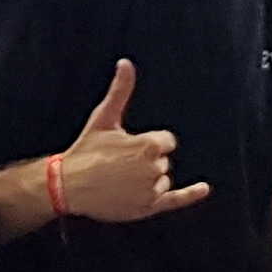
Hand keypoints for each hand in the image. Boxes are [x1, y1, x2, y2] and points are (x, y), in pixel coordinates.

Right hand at [50, 61, 208, 222]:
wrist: (68, 185)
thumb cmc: (86, 151)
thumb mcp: (104, 118)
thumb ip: (120, 90)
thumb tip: (126, 64)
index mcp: (149, 145)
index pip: (166, 141)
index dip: (148, 143)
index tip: (129, 147)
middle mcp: (154, 169)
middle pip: (163, 161)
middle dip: (146, 161)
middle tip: (119, 164)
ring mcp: (151, 190)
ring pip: (162, 180)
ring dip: (148, 179)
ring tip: (121, 179)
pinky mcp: (147, 207)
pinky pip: (175, 199)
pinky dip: (190, 195)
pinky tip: (203, 189)